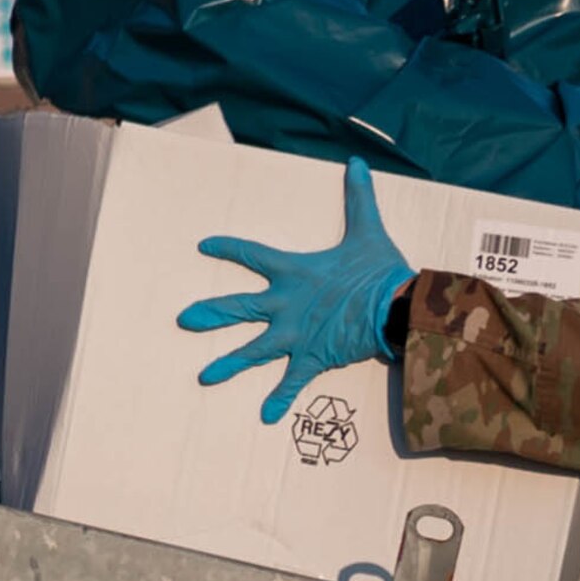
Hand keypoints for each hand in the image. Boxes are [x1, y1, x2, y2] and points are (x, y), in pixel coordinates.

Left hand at [178, 157, 412, 424]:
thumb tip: (358, 163)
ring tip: (204, 377)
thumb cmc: (380, 270)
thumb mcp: (367, 229)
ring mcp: (295, 335)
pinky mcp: (312, 358)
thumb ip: (358, 197)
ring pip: (253, 351)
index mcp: (294, 271)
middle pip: (238, 308)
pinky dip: (279, 399)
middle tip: (184, 320)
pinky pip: (291, 382)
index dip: (228, 249)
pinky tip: (264, 417)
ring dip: (228, 364)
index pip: (252, 255)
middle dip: (210, 314)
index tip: (204, 246)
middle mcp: (286, 305)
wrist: (395, 306)